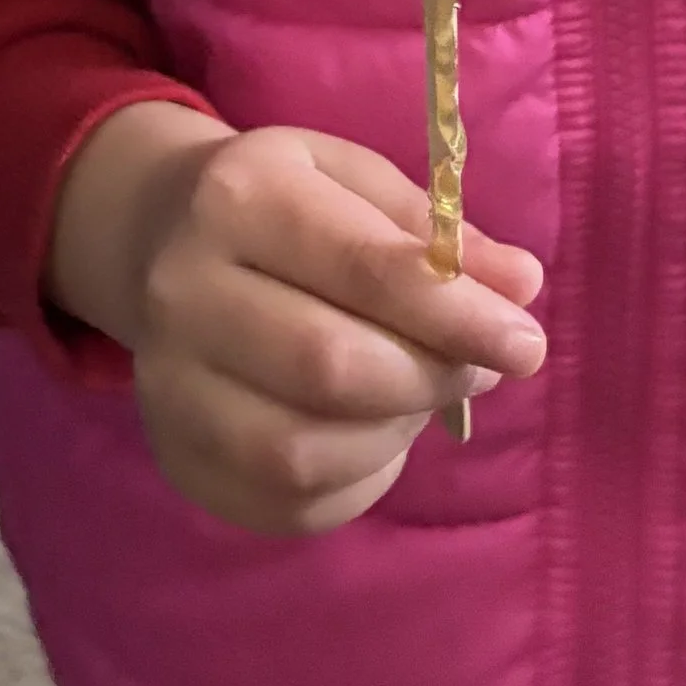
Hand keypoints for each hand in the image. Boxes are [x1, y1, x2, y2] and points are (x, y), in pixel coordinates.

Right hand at [49, 103, 548, 536]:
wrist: (159, 238)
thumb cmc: (285, 202)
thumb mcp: (357, 181)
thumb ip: (437, 233)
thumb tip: (521, 287)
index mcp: (237, 197)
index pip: (363, 269)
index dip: (456, 315)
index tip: (526, 342)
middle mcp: (184, 292)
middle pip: (329, 367)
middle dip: (430, 377)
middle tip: (480, 369)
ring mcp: (167, 386)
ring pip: (302, 451)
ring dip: (395, 435)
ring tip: (422, 395)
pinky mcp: (176, 458)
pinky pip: (285, 504)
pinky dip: (356, 480)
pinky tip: (374, 437)